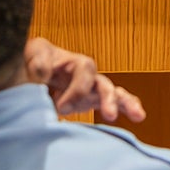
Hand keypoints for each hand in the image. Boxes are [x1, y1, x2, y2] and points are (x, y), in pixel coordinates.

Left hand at [23, 36, 144, 125]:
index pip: (85, 71)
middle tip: (109, 115)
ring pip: (113, 92)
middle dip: (108, 99)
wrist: (30, 75)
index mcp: (73, 62)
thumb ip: (38, 60)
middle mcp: (86, 74)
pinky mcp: (92, 100)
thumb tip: (44, 73)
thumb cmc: (33, 61)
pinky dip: (127, 106)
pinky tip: (138, 115)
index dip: (77, 90)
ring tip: (139, 115)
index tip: (61, 107)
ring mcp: (91, 88)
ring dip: (124, 103)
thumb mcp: (33, 54)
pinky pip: (114, 101)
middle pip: (103, 82)